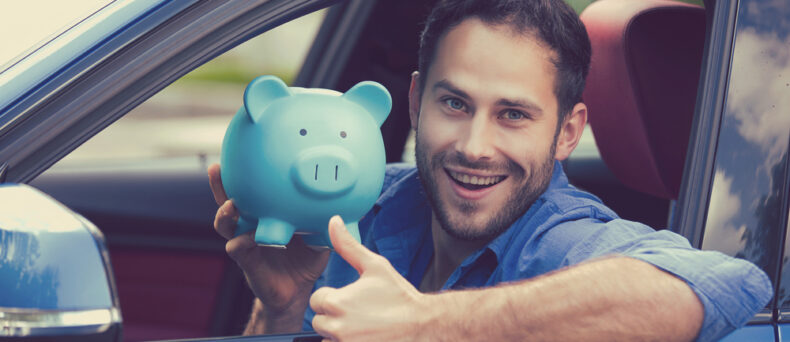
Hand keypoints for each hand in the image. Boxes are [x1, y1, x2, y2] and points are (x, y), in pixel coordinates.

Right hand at [208, 163, 329, 331]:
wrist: (297, 292)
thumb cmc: (306, 261)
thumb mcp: (319, 237)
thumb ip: (326, 220)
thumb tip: (352, 206)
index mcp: (264, 216)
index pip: (248, 191)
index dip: (240, 175)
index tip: (236, 154)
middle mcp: (250, 227)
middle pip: (228, 201)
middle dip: (220, 185)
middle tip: (217, 169)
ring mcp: (246, 244)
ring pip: (225, 225)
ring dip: (225, 214)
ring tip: (230, 205)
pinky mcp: (247, 263)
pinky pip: (237, 248)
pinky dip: (241, 241)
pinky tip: (248, 236)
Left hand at [310, 216, 431, 340]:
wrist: (422, 324)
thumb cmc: (399, 295)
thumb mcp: (375, 266)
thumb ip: (348, 245)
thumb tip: (333, 221)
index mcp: (336, 302)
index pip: (317, 300)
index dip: (334, 298)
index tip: (352, 299)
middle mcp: (336, 327)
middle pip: (320, 321)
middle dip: (335, 317)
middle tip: (360, 313)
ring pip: (328, 338)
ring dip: (340, 334)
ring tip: (365, 326)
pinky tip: (366, 337)